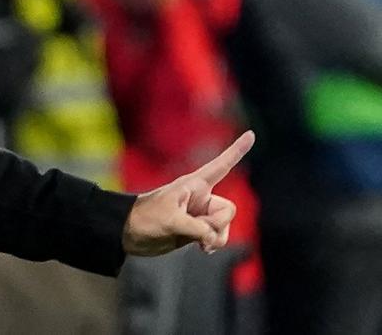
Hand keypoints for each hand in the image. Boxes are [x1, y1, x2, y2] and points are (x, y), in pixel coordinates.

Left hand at [123, 131, 254, 256]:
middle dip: (217, 225)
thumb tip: (212, 239)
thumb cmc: (146, 218)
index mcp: (195, 184)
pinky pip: (217, 236)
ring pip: (224, 226)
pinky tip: (203, 249)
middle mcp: (201, 198)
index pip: (221, 165)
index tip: (251, 133)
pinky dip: (213, 244)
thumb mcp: (171, 221)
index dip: (237, 151)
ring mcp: (199, 215)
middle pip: (228, 210)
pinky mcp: (196, 230)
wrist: (129, 234)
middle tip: (198, 231)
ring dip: (216, 237)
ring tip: (199, 244)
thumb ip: (197, 229)